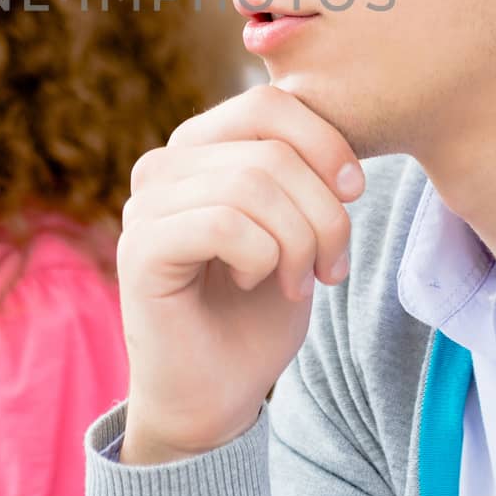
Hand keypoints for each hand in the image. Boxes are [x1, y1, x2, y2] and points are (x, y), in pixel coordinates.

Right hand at [117, 84, 363, 464]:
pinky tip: (251, 282)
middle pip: (271, 151)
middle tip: (330, 267)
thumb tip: (340, 141)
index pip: (269, 103)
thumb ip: (301, 173)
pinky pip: (224, 224)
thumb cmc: (256, 310)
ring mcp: (146, 203)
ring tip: (296, 280)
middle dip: (324, 214)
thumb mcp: (296, 226)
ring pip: (252, 186)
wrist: (216, 392)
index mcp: (201, 146)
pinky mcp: (140, 247)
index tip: (355, 194)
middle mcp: (165, 164)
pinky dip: (260, 258)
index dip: (326, 143)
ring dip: (297, 243)